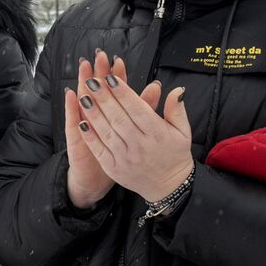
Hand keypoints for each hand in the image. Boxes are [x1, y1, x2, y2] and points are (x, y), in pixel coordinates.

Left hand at [73, 50, 191, 202]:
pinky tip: (82, 122)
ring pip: (106, 132)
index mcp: (157, 134)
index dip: (123, 92)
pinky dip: (90, 136)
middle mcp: (140, 145)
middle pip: (119, 117)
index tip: (111, 77)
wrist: (168, 187)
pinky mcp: (114, 168)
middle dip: (104, 98)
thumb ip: (177, 110)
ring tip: (84, 96)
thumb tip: (178, 90)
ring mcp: (125, 158)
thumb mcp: (183, 132)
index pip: (137, 109)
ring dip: (93, 114)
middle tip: (92, 81)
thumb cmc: (175, 155)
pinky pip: (100, 150)